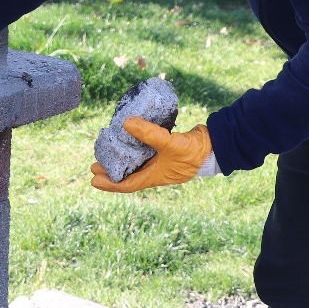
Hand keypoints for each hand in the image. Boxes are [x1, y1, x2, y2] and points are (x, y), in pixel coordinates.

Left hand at [91, 118, 213, 192]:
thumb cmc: (193, 152)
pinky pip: (145, 151)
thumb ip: (149, 134)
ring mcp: (160, 161)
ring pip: (136, 163)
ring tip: (108, 151)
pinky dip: (135, 146)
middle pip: (128, 174)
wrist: (215, 145)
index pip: (127, 184)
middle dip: (111, 171)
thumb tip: (125, 123)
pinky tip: (129, 137)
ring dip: (122, 159)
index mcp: (155, 177)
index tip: (93, 179)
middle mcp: (156, 171)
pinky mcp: (165, 150)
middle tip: (95, 165)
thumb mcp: (169, 144)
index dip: (109, 184)